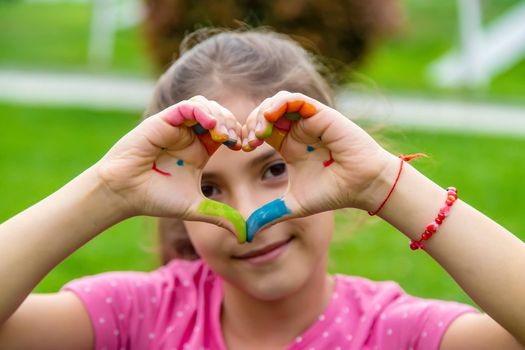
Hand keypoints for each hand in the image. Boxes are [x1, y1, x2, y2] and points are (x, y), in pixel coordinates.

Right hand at [94, 96, 247, 241]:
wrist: (125, 193)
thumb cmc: (156, 198)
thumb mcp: (196, 207)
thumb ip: (220, 216)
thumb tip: (245, 235)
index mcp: (200, 150)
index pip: (226, 133)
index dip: (238, 135)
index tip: (245, 147)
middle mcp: (189, 135)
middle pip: (219, 115)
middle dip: (231, 123)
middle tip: (236, 139)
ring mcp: (177, 126)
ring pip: (204, 106)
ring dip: (218, 115)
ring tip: (224, 133)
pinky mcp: (163, 121)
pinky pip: (186, 107)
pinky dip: (200, 111)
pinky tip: (210, 124)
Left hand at [242, 91, 396, 240]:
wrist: (362, 186)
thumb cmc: (332, 192)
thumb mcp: (293, 204)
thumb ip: (270, 214)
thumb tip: (247, 233)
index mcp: (288, 145)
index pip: (260, 129)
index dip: (248, 134)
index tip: (243, 148)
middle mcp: (297, 130)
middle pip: (265, 113)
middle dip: (252, 122)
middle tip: (249, 140)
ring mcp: (308, 120)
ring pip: (278, 102)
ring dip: (263, 112)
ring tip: (259, 130)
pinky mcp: (320, 114)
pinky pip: (295, 99)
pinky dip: (280, 103)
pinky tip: (271, 117)